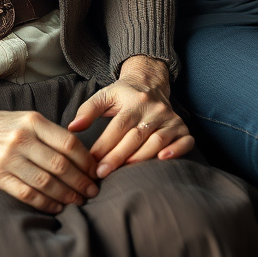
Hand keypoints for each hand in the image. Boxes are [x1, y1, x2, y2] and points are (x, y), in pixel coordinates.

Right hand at [0, 104, 99, 213]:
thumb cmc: (3, 126)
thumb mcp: (27, 119)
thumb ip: (51, 133)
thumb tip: (82, 155)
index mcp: (32, 121)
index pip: (68, 143)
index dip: (86, 161)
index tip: (95, 171)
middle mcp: (21, 139)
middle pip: (60, 165)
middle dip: (81, 181)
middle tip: (92, 191)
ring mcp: (8, 159)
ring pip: (46, 182)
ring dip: (67, 195)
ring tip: (78, 200)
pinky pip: (27, 194)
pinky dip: (46, 203)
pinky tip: (57, 207)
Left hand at [67, 55, 193, 178]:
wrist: (151, 82)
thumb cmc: (124, 95)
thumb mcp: (105, 96)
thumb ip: (88, 110)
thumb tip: (73, 127)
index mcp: (134, 102)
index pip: (118, 126)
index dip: (105, 145)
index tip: (91, 162)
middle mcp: (154, 109)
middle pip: (136, 136)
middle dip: (118, 157)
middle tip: (102, 174)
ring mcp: (170, 118)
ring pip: (157, 141)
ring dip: (141, 158)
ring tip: (124, 174)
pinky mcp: (182, 127)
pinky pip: (185, 140)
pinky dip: (177, 151)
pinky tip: (164, 160)